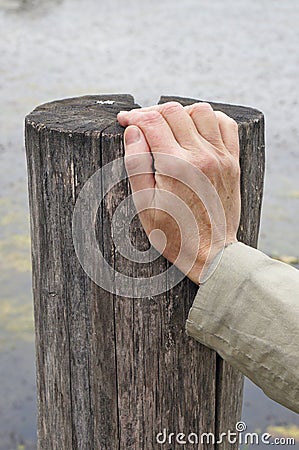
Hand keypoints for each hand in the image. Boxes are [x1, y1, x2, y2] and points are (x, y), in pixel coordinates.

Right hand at [117, 102, 240, 283]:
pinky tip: (195, 129)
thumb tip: (133, 132)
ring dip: (180, 112)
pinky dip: (209, 119)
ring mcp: (220, 156)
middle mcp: (201, 155)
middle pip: (173, 111)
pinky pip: (226, 124)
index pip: (151, 122)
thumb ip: (136, 164)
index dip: (133, 117)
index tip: (123, 120)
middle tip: (140, 124)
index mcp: (176, 166)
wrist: (211, 252)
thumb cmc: (173, 233)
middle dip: (151, 112)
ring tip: (167, 126)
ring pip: (201, 110)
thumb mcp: (144, 205)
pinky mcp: (232, 161)